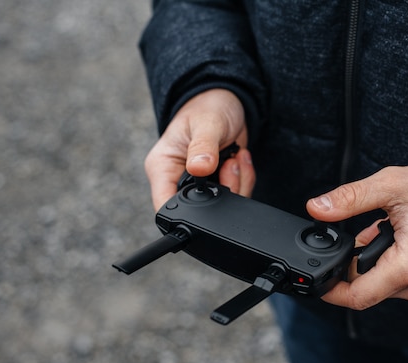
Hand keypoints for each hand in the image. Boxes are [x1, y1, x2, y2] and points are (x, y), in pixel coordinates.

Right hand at [144, 89, 255, 209]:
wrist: (226, 102)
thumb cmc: (207, 107)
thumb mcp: (205, 124)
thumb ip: (202, 147)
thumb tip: (200, 169)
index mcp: (162, 167)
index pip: (165, 207)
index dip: (185, 216)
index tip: (209, 198)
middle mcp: (177, 180)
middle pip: (199, 212)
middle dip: (223, 192)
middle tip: (229, 164)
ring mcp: (198, 185)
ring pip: (222, 207)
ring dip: (237, 183)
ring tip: (234, 157)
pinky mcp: (218, 184)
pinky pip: (236, 196)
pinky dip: (245, 180)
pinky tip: (240, 159)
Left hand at [306, 163, 407, 309]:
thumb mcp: (391, 185)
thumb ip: (349, 199)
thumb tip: (315, 208)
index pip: (357, 296)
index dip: (332, 289)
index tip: (318, 276)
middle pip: (368, 288)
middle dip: (356, 264)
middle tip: (365, 231)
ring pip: (383, 285)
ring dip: (375, 261)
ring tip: (388, 229)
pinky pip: (400, 282)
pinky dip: (391, 263)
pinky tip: (400, 238)